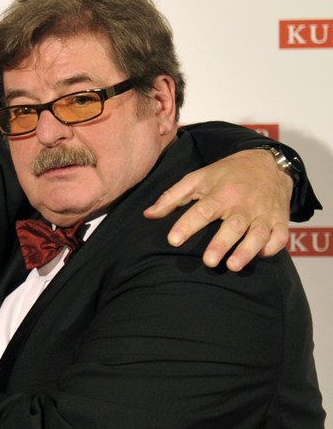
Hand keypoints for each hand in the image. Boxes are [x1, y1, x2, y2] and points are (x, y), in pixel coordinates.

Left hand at [144, 149, 291, 270]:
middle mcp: (243, 204)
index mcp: (221, 193)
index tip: (173, 240)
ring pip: (258, 233)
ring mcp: (263, 213)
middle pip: (233, 225)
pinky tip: (262, 254)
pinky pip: (280, 236)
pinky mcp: (280, 220)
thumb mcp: (197, 178)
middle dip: (221, 243)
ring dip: (247, 250)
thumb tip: (148, 215)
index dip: (187, 225)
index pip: (202, 210)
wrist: (267, 163)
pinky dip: (274, 246)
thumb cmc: (226, 174)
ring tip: (232, 266)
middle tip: (208, 261)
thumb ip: (172, 197)